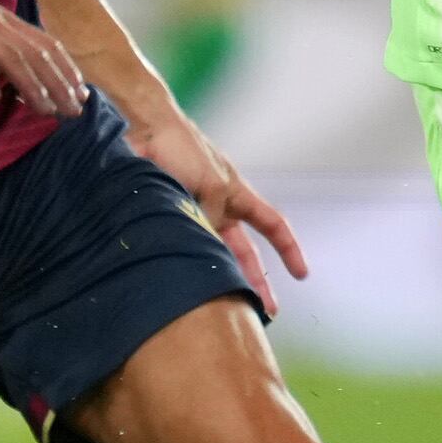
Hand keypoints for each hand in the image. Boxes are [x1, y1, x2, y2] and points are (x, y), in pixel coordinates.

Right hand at [0, 0, 89, 116]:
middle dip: (57, 83)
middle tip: (72, 110)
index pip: (45, 43)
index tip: (81, 92)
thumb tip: (19, 80)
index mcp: (4, 20)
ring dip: (31, 85)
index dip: (66, 67)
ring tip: (44, 110)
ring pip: (9, 55)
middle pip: (34, 52)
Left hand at [120, 106, 311, 315]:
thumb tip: (204, 251)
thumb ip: (212, 218)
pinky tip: (179, 285)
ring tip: (219, 309)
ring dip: (217, 278)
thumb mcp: (210, 184)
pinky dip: (182, 265)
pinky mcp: (165, 219)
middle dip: (255, 280)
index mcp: (235, 195)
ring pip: (210, 255)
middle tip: (262, 312)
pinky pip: (179, 247)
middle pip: (243, 252)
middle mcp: (216, 208)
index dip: (289, 249)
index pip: (272, 224)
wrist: (140, 130)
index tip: (302, 274)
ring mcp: (191, 215)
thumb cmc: (181, 147)